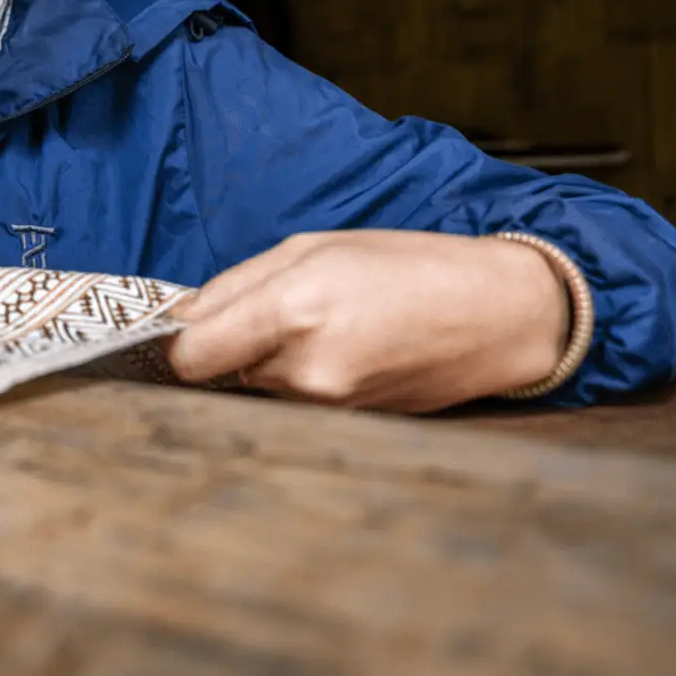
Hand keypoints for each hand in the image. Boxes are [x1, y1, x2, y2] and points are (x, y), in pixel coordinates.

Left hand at [162, 230, 569, 412]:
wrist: (496, 316)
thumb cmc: (409, 266)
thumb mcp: (311, 247)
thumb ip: (233, 286)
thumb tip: (179, 320)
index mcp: (292, 311)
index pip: (189, 357)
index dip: (178, 342)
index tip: (188, 327)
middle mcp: (305, 371)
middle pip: (221, 372)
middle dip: (234, 343)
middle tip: (282, 309)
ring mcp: (328, 408)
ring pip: (258, 388)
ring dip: (270, 361)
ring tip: (326, 326)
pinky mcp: (347, 427)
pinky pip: (294, 404)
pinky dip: (301, 379)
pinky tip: (344, 350)